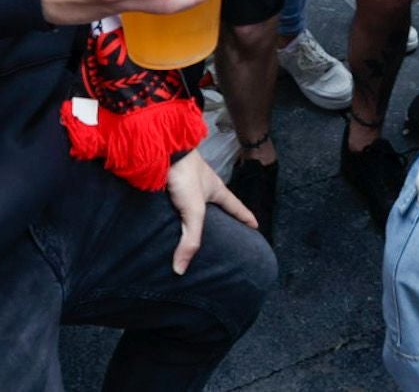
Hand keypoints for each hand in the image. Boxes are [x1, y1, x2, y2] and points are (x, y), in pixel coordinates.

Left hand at [164, 149, 257, 274]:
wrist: (163, 149)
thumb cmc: (186, 174)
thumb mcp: (194, 210)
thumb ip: (190, 239)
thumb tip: (180, 270)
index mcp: (216, 189)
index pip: (236, 207)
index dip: (245, 217)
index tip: (255, 225)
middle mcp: (203, 185)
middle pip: (214, 204)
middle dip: (219, 216)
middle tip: (223, 230)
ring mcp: (186, 182)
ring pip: (191, 202)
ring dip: (191, 213)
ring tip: (191, 228)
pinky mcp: (169, 181)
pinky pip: (174, 199)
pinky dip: (172, 208)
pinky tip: (165, 217)